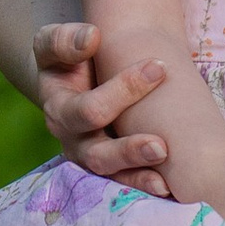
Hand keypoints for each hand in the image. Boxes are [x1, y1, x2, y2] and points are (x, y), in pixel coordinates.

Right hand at [34, 20, 169, 194]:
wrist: (72, 77)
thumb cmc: (68, 57)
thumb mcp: (56, 44)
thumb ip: (66, 39)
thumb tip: (92, 38)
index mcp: (58, 108)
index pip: (88, 109)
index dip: (123, 90)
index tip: (159, 67)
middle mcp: (71, 139)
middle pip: (97, 153)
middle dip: (129, 149)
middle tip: (162, 145)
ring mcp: (88, 157)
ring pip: (110, 175)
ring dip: (138, 176)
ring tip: (166, 176)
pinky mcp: (107, 168)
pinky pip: (122, 184)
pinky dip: (143, 186)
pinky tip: (168, 187)